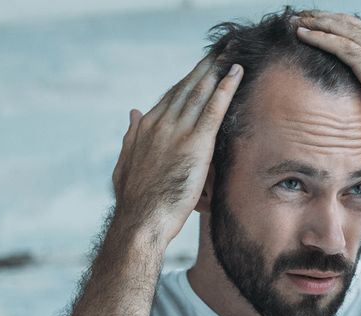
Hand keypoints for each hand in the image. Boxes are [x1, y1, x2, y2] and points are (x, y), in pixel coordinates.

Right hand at [111, 52, 242, 243]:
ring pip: (200, 93)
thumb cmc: (135, 201)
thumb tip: (132, 113)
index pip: (171, 98)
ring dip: (217, 70)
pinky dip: (226, 88)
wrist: (140, 220)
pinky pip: (213, 109)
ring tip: (230, 54)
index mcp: (145, 128)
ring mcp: (177, 132)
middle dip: (204, 68)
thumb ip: (130, 136)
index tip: (201, 69)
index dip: (188, 81)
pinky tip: (235, 73)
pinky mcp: (195, 144)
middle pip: (187, 88)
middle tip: (220, 50)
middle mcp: (160, 123)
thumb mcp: (125, 164)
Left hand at [291, 11, 360, 159]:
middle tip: (302, 15)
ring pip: (343, 29)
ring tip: (296, 21)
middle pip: (351, 23)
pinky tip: (302, 36)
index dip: (340, 24)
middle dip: (324, 18)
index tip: (321, 23)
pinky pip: (341, 46)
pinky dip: (320, 38)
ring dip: (316, 23)